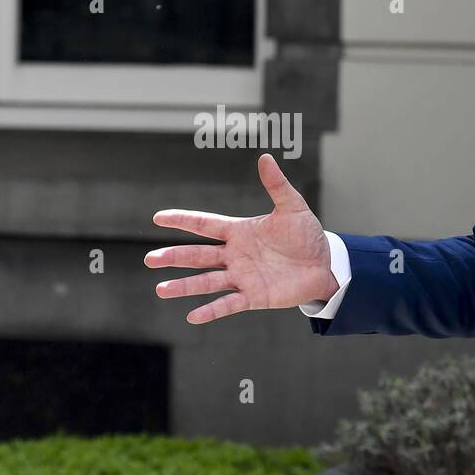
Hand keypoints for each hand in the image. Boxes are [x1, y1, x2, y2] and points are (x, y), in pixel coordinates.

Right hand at [146, 154, 339, 323]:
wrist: (325, 264)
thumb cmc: (307, 235)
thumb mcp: (293, 207)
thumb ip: (276, 185)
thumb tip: (266, 157)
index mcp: (239, 231)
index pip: (204, 225)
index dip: (182, 220)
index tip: (158, 217)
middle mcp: (235, 255)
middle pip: (198, 255)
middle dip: (174, 257)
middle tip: (150, 260)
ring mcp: (242, 277)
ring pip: (206, 282)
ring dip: (184, 286)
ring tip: (161, 290)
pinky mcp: (253, 297)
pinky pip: (228, 304)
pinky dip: (210, 311)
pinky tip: (192, 316)